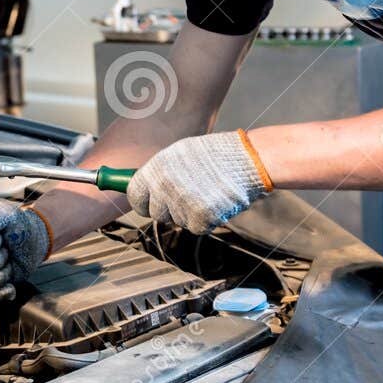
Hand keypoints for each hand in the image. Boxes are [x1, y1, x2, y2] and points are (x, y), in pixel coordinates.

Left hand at [126, 130, 268, 233]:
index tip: (147, 204)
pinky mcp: (200, 217)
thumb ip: (159, 172)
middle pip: (155, 213)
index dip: (142, 202)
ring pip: (177, 221)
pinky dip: (206, 220)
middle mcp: (165, 186)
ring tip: (206, 192)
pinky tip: (215, 201)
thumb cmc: (215, 154)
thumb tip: (144, 188)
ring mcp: (182, 203)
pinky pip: (195, 227)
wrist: (248, 159)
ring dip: (189, 213)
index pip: (134, 196)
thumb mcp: (179, 154)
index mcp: (157, 168)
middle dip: (168, 209)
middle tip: (185, 197)